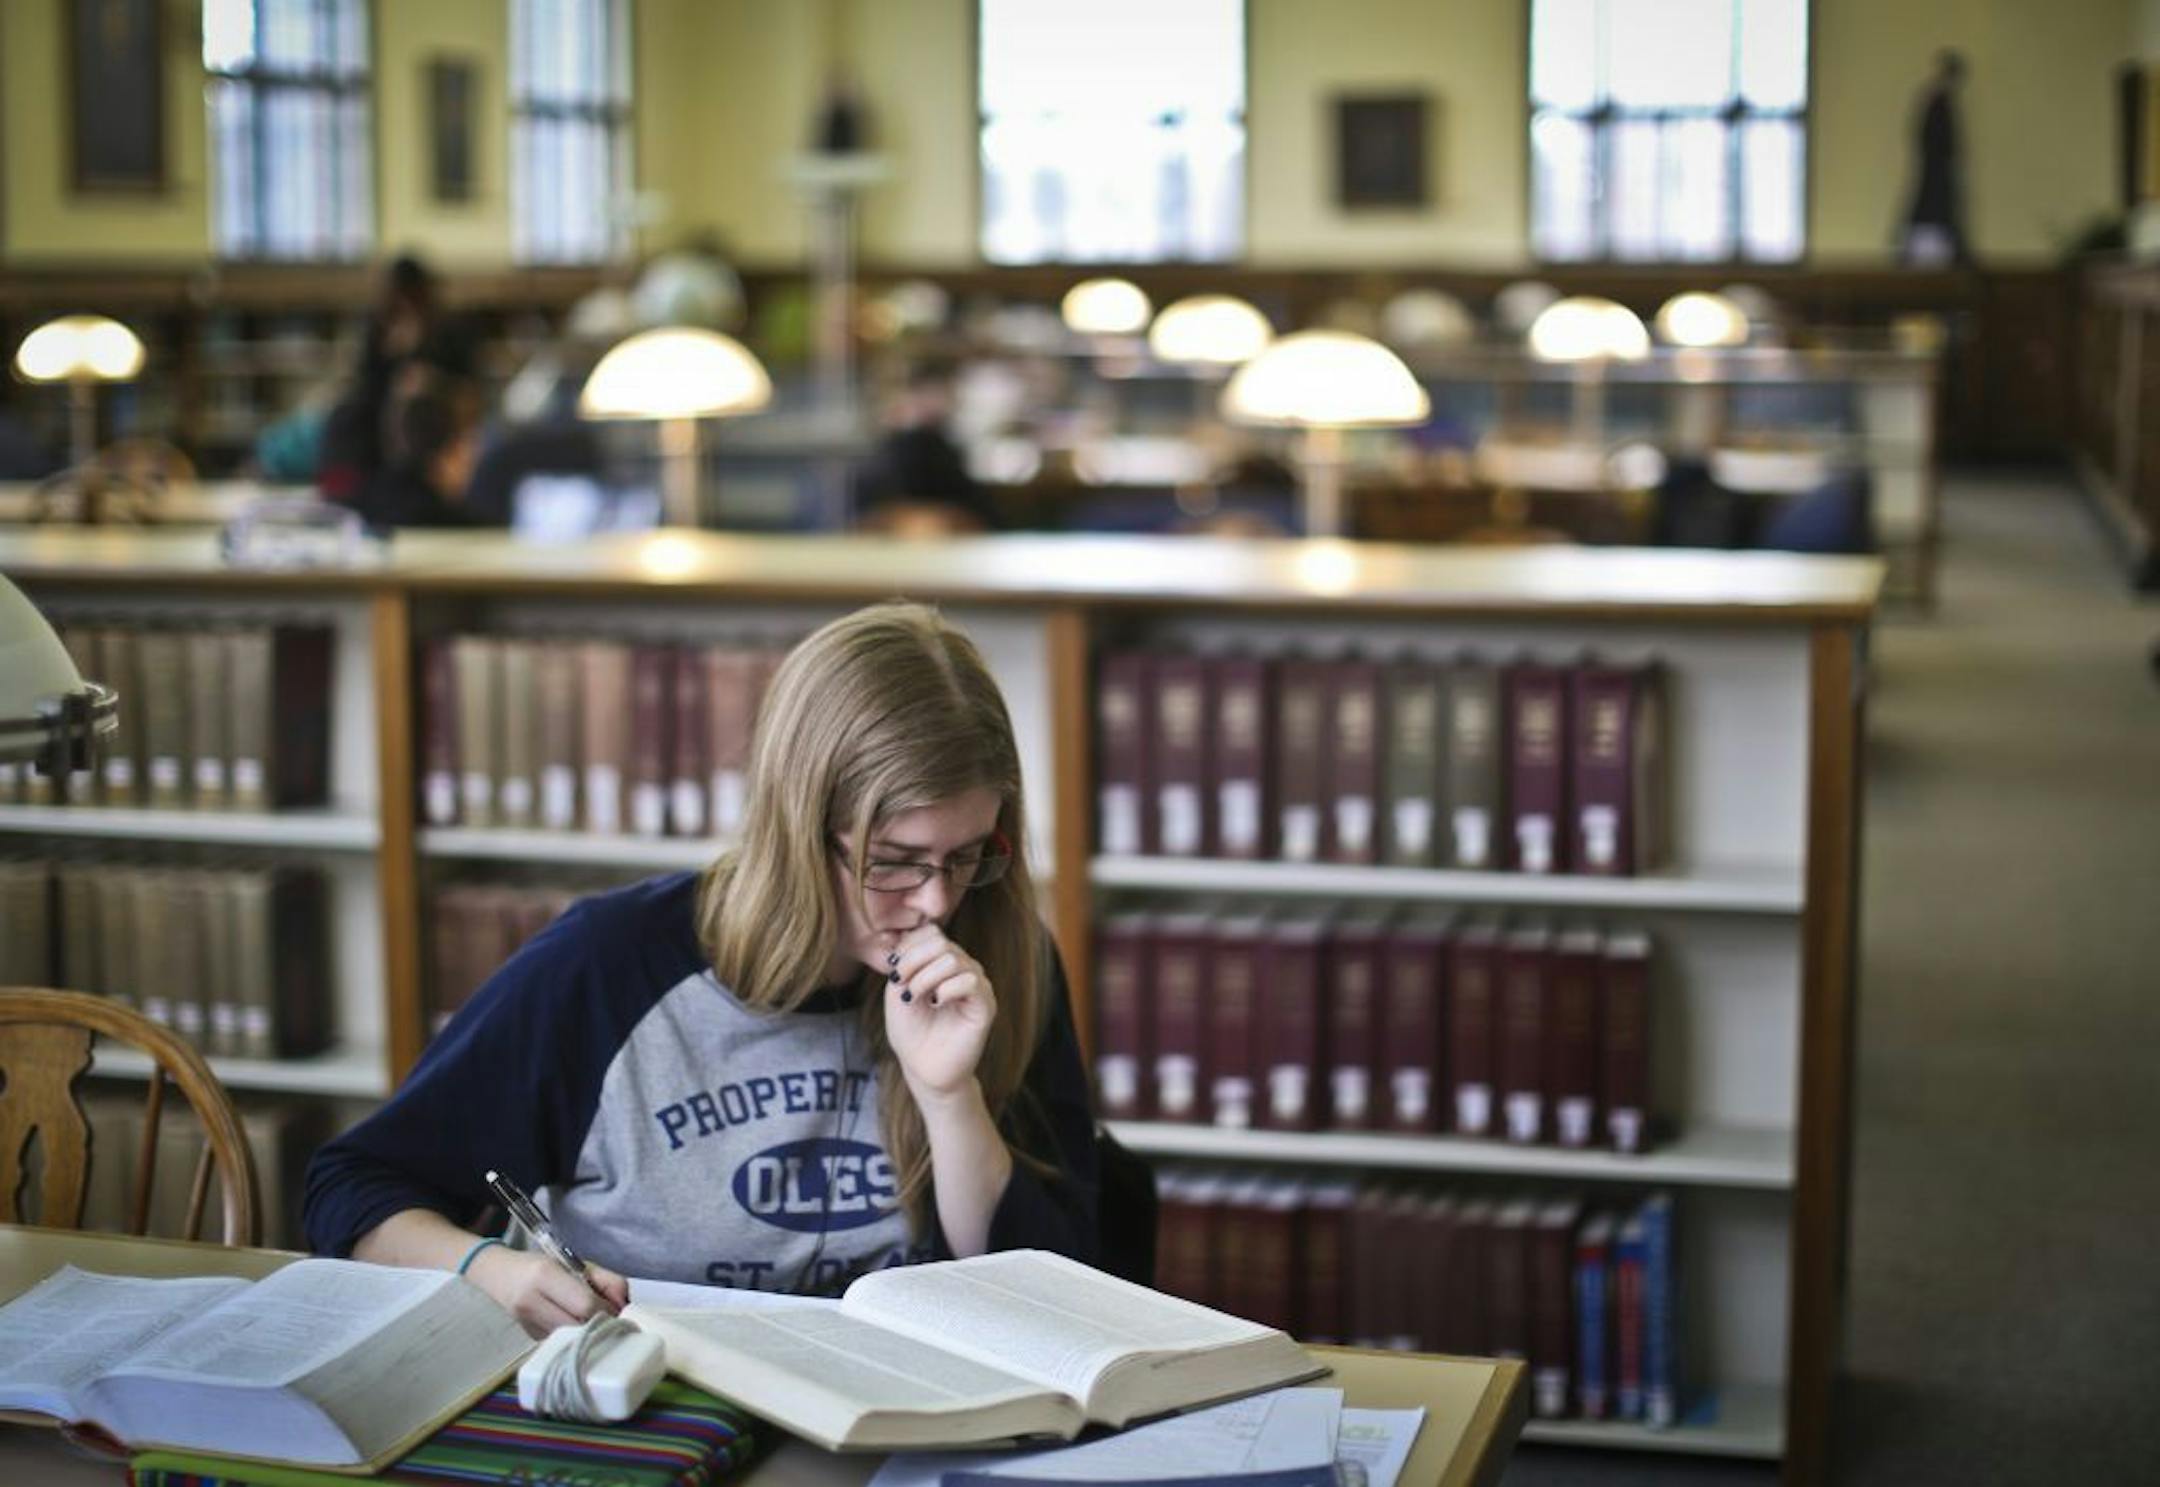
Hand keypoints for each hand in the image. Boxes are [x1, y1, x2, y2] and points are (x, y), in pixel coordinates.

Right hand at [466, 1247, 628, 1338]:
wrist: (497, 1274)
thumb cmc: (541, 1265)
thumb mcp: (576, 1263)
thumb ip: (607, 1280)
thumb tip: (626, 1305)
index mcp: (545, 1276)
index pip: (585, 1305)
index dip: (606, 1310)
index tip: (616, 1308)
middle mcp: (532, 1301)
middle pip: (579, 1325)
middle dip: (599, 1323)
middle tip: (608, 1316)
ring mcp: (527, 1323)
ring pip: (571, 1337)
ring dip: (587, 1331)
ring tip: (591, 1318)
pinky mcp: (529, 1337)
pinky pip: (561, 1341)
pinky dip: (573, 1335)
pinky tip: (572, 1322)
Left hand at [885, 925, 996, 1102]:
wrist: (923, 1068)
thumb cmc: (910, 1031)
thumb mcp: (897, 991)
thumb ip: (903, 962)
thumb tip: (908, 938)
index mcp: (942, 962)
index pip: (931, 933)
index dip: (909, 947)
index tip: (894, 972)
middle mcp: (963, 968)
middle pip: (941, 942)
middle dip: (913, 960)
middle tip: (901, 984)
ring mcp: (977, 985)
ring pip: (954, 960)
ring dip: (925, 977)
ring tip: (915, 998)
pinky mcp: (986, 1005)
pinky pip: (971, 981)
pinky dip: (947, 989)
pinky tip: (936, 1003)